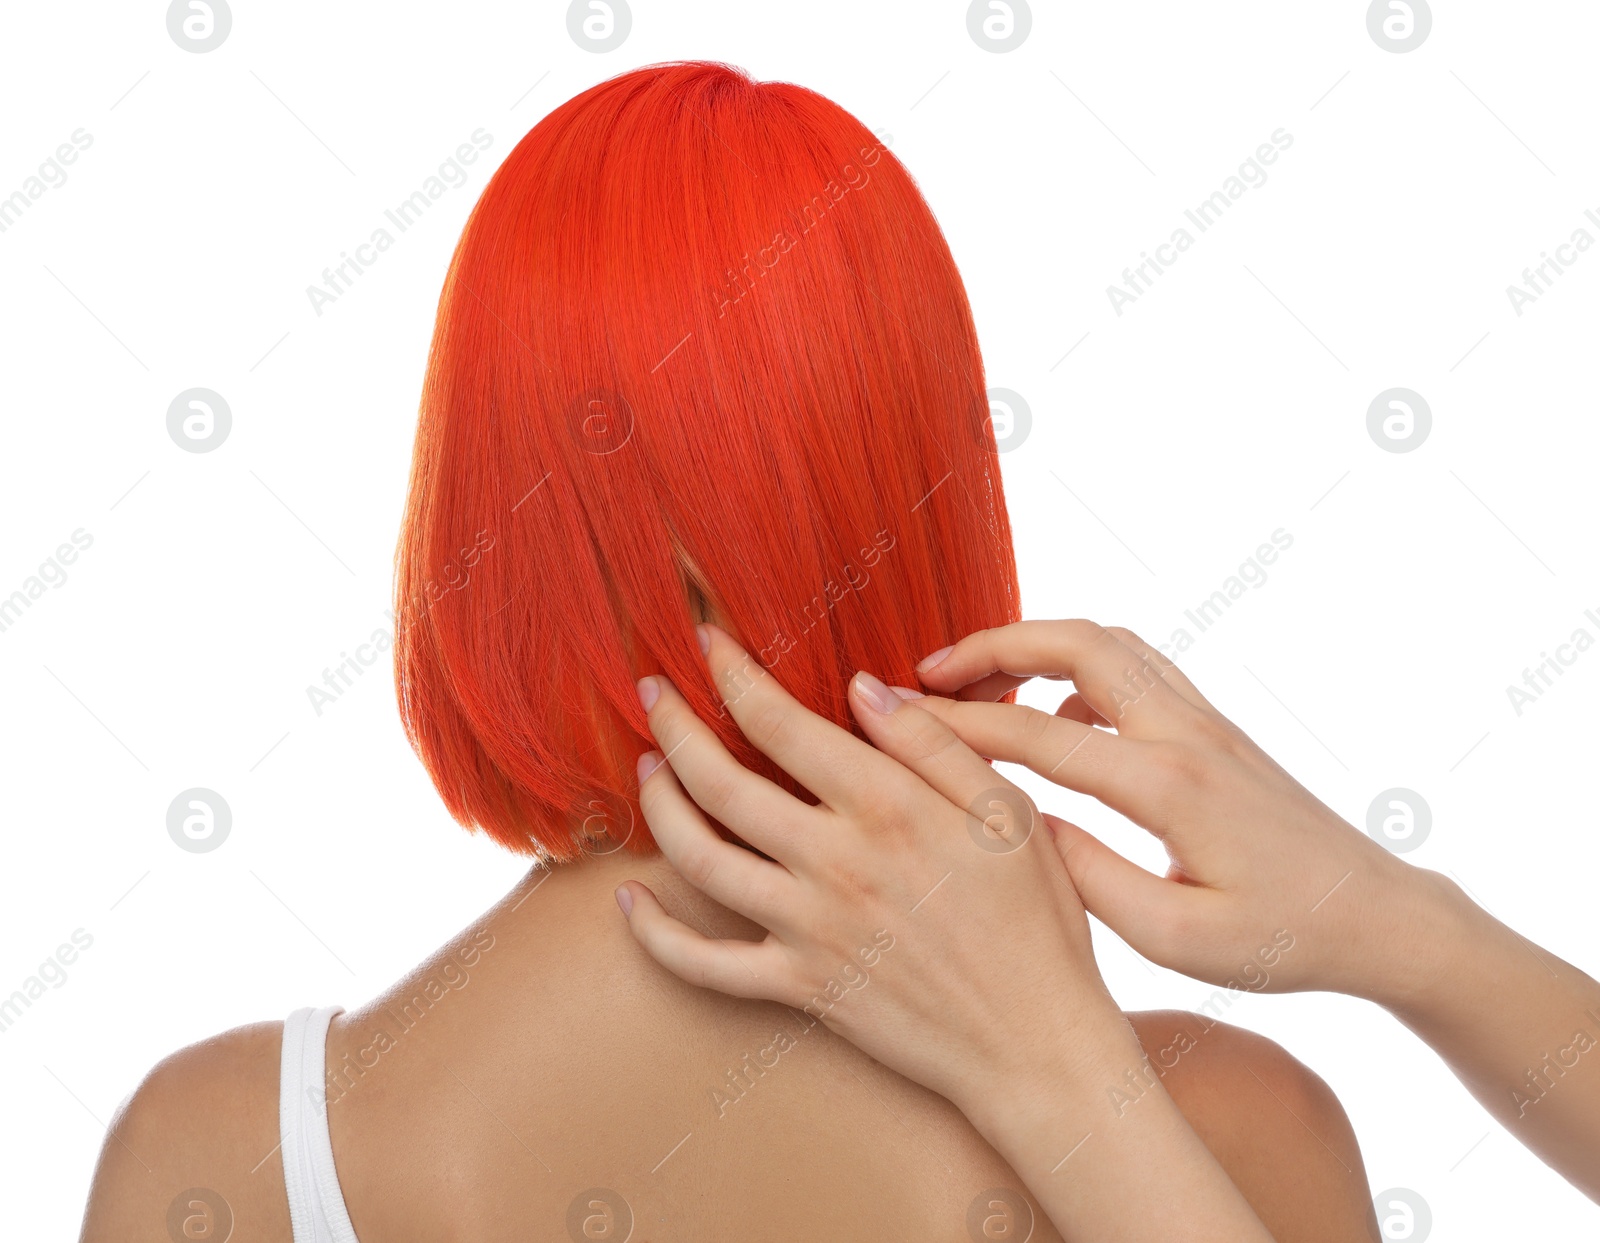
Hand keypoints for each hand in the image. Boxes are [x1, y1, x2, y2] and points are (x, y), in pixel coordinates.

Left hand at [615, 624, 1134, 1120]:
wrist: (1035, 1045)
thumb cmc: (1035, 921)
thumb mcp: (1007, 810)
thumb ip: (932, 742)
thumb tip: (862, 685)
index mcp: (886, 807)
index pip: (780, 724)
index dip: (733, 675)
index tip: (708, 641)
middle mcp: (834, 863)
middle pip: (720, 783)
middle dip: (674, 725)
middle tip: (652, 690)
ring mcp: (808, 930)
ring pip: (699, 859)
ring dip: (659, 807)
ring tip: (646, 768)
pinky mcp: (799, 987)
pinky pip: (703, 964)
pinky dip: (655, 934)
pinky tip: (631, 900)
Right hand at [912, 619, 1441, 1006]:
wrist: (1376, 916)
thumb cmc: (1282, 941)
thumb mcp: (1177, 940)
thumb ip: (1089, 877)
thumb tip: (1019, 826)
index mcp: (1168, 785)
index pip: (1038, 732)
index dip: (956, 722)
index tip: (893, 717)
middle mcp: (1186, 732)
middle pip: (1077, 642)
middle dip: (992, 645)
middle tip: (928, 673)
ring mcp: (1205, 721)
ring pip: (1107, 642)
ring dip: (1034, 645)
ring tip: (974, 681)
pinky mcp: (1214, 728)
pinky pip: (1133, 669)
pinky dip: (1076, 669)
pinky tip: (1051, 721)